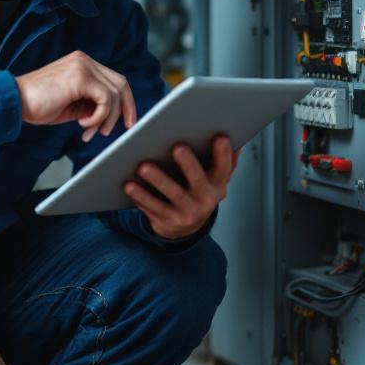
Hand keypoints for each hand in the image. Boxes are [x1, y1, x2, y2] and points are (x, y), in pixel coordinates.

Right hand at [15, 50, 137, 141]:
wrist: (15, 102)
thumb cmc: (38, 106)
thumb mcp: (73, 106)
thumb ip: (91, 105)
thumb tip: (111, 117)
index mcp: (83, 64)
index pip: (114, 80)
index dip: (125, 102)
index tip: (127, 121)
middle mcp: (85, 60)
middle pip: (121, 83)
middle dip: (127, 109)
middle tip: (125, 129)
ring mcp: (83, 66)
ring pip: (115, 93)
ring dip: (108, 118)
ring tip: (91, 131)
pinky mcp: (80, 77)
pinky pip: (105, 99)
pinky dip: (98, 116)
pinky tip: (82, 124)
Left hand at [123, 134, 239, 239]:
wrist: (185, 228)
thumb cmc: (198, 191)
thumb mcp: (214, 179)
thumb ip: (224, 160)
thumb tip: (236, 139)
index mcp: (217, 186)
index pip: (223, 168)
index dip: (223, 154)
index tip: (220, 136)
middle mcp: (205, 201)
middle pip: (197, 181)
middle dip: (188, 164)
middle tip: (177, 146)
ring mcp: (186, 214)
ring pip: (171, 195)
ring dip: (157, 180)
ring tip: (143, 166)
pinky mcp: (167, 222)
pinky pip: (152, 208)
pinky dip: (139, 196)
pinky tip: (128, 184)